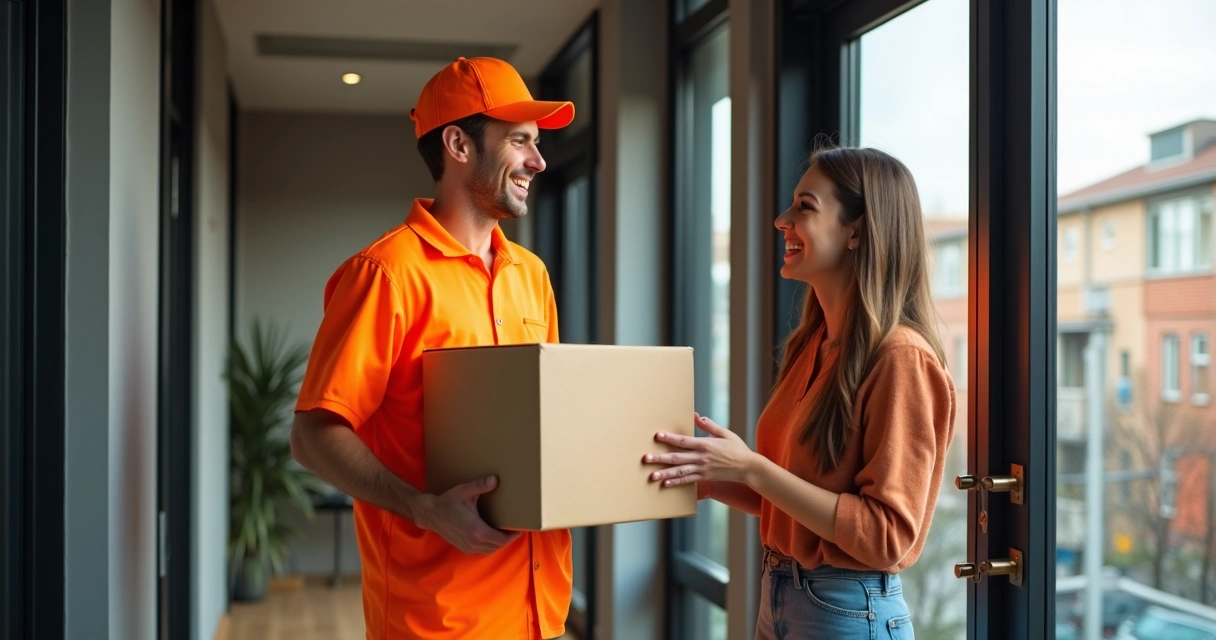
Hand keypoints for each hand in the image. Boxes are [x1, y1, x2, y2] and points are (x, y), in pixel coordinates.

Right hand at [415, 475, 520, 554]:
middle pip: (498, 546)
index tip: (520, 529)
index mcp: (477, 531)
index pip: (501, 540)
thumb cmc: (448, 502)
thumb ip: (480, 486)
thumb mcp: (464, 492)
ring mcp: (468, 547)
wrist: (430, 514)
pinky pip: (482, 550)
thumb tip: (495, 479)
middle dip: (508, 539)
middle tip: (515, 529)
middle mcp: (473, 542)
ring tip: (505, 532)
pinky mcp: (464, 547)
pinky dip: (490, 545)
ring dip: (499, 543)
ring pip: (490, 550)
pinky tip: (492, 536)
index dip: (512, 536)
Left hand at [643, 413, 759, 487]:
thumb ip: (709, 425)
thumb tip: (696, 416)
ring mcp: (703, 469)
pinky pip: (688, 481)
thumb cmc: (737, 448)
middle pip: (677, 457)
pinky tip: (665, 484)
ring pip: (680, 471)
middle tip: (646, 458)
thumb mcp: (724, 433)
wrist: (748, 467)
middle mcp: (702, 457)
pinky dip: (676, 483)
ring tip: (652, 475)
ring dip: (665, 473)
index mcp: (705, 444)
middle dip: (660, 458)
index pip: (683, 441)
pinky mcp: (705, 477)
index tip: (657, 436)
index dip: (669, 438)